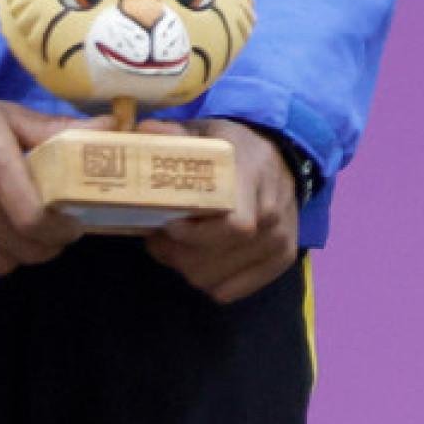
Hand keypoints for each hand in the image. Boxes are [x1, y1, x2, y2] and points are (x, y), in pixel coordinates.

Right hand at [0, 88, 83, 290]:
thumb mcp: (4, 114)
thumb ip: (55, 129)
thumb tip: (112, 127)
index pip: (36, 219)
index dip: (63, 232)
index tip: (72, 225)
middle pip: (20, 248)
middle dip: (45, 246)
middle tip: (49, 233)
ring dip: (13, 258)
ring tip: (14, 238)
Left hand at [145, 119, 301, 302]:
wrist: (281, 157)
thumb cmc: (235, 147)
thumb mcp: (207, 133)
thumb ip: (175, 134)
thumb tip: (141, 132)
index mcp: (254, 177)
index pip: (234, 225)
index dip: (196, 234)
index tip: (168, 224)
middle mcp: (272, 213)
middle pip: (217, 257)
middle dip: (177, 254)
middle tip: (158, 238)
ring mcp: (280, 240)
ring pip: (217, 279)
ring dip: (188, 268)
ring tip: (175, 247)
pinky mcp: (282, 260)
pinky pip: (231, 290)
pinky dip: (208, 280)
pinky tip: (200, 258)